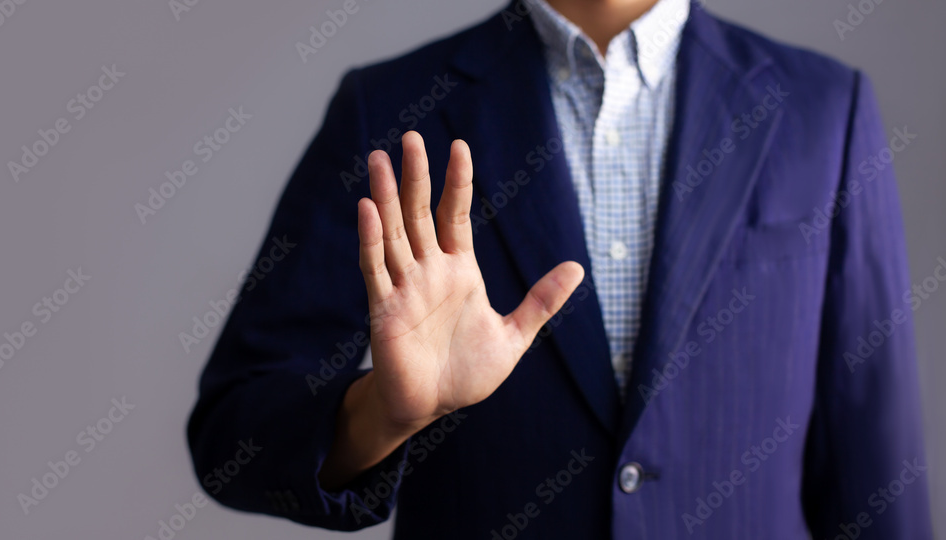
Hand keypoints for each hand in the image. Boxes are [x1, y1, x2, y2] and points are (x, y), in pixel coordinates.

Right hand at [358, 131, 583, 430]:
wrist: (432, 407)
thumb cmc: (467, 373)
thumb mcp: (513, 336)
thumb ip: (541, 302)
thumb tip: (578, 267)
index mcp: (458, 270)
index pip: (453, 215)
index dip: (456, 181)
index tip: (459, 146)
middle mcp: (427, 270)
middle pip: (418, 213)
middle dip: (415, 176)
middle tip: (410, 138)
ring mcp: (403, 286)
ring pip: (392, 232)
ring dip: (385, 197)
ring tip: (380, 159)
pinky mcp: (383, 308)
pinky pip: (375, 267)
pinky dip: (371, 239)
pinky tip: (367, 208)